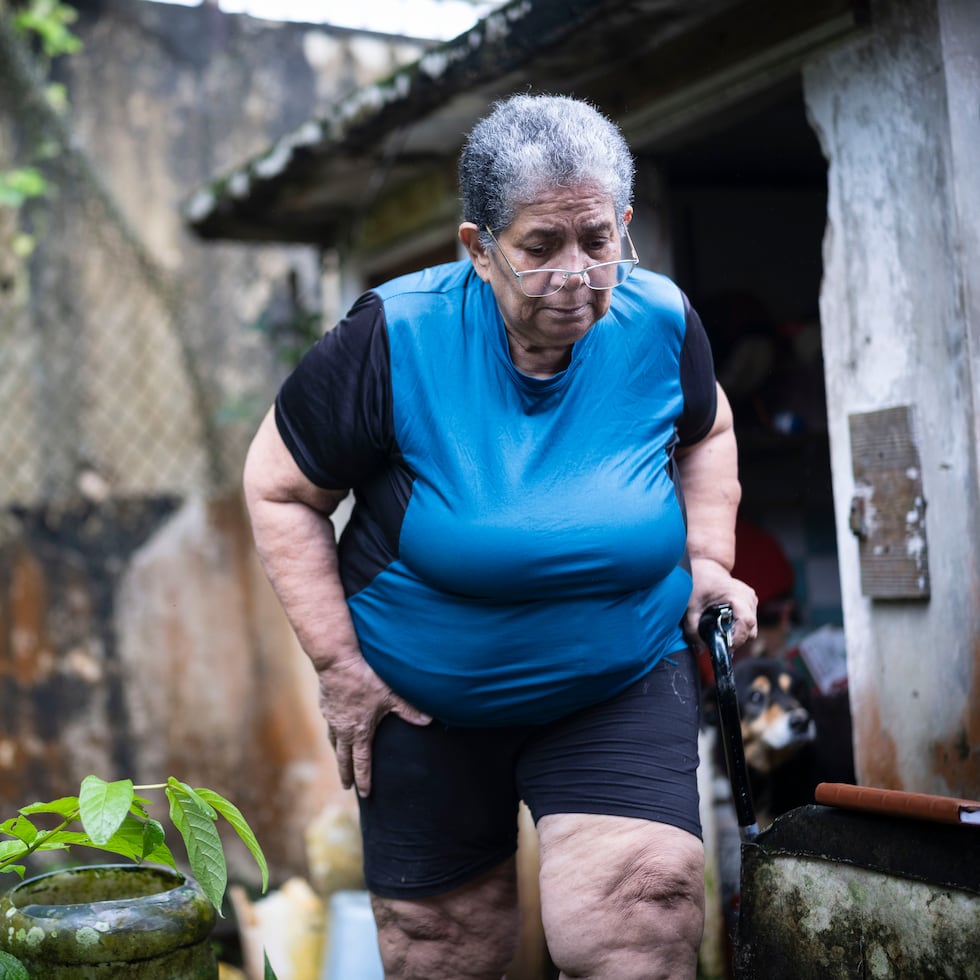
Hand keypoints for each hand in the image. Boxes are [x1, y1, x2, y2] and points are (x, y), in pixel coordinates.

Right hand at [317, 655, 430, 797]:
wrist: (338, 663)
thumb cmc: (366, 679)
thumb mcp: (391, 695)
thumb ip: (409, 710)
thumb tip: (429, 721)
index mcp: (359, 732)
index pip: (362, 761)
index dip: (363, 778)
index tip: (364, 793)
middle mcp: (343, 730)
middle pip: (343, 758)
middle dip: (345, 773)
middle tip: (345, 786)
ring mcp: (331, 719)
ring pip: (334, 742)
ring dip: (337, 754)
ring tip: (340, 760)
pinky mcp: (325, 706)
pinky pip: (329, 726)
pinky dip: (333, 733)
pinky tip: (335, 729)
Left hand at [684, 557, 758, 651]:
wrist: (706, 567)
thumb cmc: (698, 583)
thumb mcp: (691, 607)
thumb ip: (693, 630)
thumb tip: (700, 649)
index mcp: (736, 595)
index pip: (746, 622)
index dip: (738, 638)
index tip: (726, 647)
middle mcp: (749, 597)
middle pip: (751, 628)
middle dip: (737, 638)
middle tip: (720, 641)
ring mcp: (752, 598)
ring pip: (752, 626)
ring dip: (739, 632)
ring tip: (722, 631)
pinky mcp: (751, 601)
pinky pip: (750, 620)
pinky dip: (740, 625)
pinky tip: (726, 623)